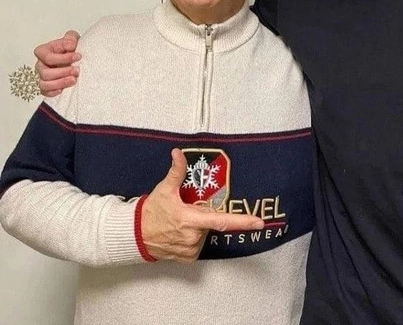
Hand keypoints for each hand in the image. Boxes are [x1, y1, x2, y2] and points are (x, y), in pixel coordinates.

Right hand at [34, 30, 81, 96]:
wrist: (76, 58)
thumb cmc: (71, 48)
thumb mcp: (72, 38)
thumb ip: (70, 38)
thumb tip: (70, 45)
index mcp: (43, 52)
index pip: (47, 57)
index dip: (63, 58)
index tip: (78, 56)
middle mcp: (41, 65)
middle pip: (45, 73)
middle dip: (63, 72)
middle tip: (77, 70)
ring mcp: (43, 77)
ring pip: (44, 84)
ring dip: (60, 83)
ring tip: (74, 80)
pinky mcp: (47, 87)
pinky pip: (46, 93)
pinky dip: (55, 92)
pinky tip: (65, 89)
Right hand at [141, 149, 263, 262]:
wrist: (135, 235)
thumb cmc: (151, 212)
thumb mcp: (165, 189)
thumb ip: (176, 171)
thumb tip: (178, 153)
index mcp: (191, 220)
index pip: (222, 221)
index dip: (243, 222)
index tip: (259, 223)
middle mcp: (193, 237)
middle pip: (211, 223)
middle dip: (204, 215)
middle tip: (187, 210)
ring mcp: (190, 249)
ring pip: (205, 234)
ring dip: (198, 227)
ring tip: (180, 222)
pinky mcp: (187, 257)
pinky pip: (197, 245)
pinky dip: (193, 238)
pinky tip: (179, 233)